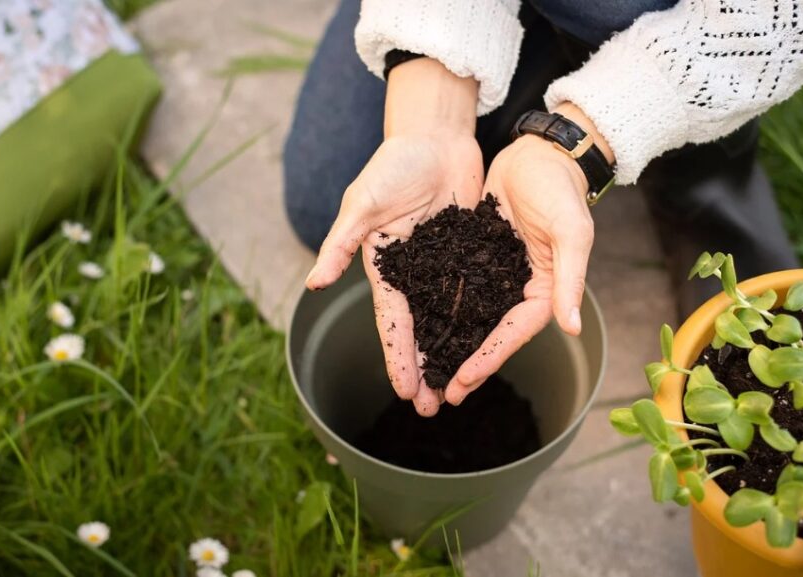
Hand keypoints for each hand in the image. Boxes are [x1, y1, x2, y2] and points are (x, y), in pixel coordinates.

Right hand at [305, 58, 481, 415]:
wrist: (434, 135)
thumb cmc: (392, 165)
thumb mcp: (362, 204)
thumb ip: (341, 244)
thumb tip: (313, 284)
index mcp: (385, 267)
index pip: (393, 322)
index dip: (399, 357)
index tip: (407, 392)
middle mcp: (413, 273)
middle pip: (421, 330)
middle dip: (426, 369)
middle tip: (434, 409)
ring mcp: (442, 264)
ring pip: (449, 318)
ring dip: (452, 352)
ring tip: (461, 388)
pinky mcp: (468, 251)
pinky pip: (475, 290)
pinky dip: (479, 318)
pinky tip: (489, 343)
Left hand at [443, 103, 608, 405]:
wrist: (539, 153)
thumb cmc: (560, 189)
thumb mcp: (571, 232)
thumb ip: (571, 280)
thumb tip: (571, 327)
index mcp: (545, 288)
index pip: (514, 332)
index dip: (489, 358)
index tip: (463, 381)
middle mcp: (518, 287)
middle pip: (489, 333)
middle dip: (464, 364)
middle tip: (439, 396)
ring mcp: (495, 272)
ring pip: (469, 316)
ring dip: (449, 344)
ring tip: (424, 372)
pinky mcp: (475, 255)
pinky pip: (456, 288)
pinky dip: (440, 309)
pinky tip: (418, 325)